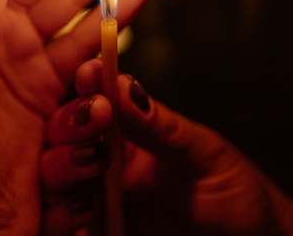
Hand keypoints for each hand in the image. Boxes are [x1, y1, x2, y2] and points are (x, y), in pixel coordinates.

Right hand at [42, 59, 292, 235]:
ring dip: (61, 166)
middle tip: (90, 118)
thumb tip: (124, 85)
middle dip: (68, 123)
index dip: (88, 85)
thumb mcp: (203, 153)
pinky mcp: (99, 232)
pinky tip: (80, 208)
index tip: (90, 73)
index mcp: (132, 134)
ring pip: (54, 177)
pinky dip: (61, 214)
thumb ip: (160, 125)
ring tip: (89, 163)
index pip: (96, 101)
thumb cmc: (238, 196)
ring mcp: (100, 200)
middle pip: (63, 136)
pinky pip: (62, 223)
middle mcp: (108, 163)